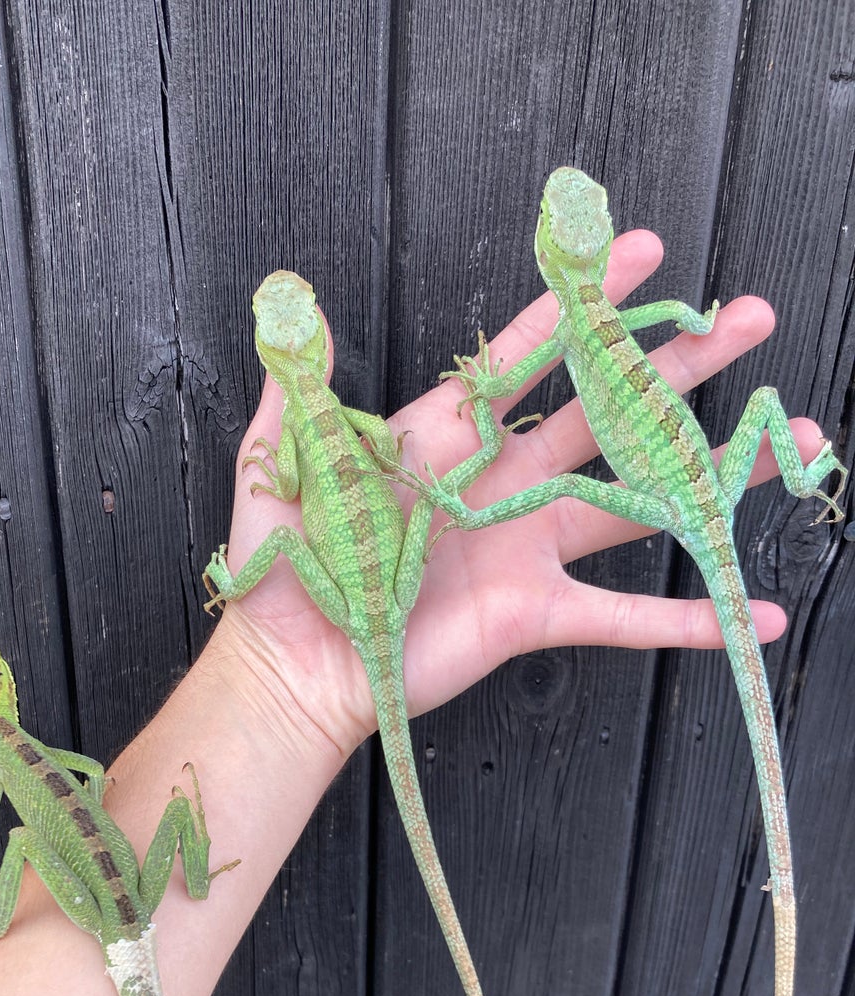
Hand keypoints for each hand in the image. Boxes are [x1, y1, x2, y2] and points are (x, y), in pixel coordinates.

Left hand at [210, 234, 822, 753]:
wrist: (292, 666)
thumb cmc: (282, 570)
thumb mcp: (282, 465)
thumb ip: (299, 390)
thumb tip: (295, 309)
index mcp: (446, 435)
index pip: (528, 354)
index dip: (584, 302)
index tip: (640, 251)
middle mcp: (501, 483)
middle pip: (607, 413)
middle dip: (680, 365)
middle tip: (747, 317)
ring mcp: (525, 547)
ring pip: (636, 500)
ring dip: (713, 475)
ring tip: (790, 439)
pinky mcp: (533, 613)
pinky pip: (622, 616)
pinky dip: (686, 620)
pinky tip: (754, 616)